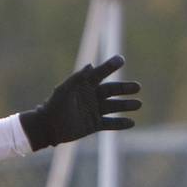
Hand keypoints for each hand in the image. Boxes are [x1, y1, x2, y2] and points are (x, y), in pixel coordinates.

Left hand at [18, 54, 142, 150]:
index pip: (100, 73)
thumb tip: (90, 65)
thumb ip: (77, 78)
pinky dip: (121, 124)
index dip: (110, 66)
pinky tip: (132, 123)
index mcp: (84, 86)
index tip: (121, 59)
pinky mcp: (95, 125)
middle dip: (125, 88)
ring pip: (114, 107)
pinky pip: (111, 124)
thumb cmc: (54, 106)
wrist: (47, 127)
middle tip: (138, 87)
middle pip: (112, 91)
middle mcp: (92, 96)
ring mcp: (95, 111)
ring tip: (139, 104)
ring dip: (126, 105)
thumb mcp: (65, 90)